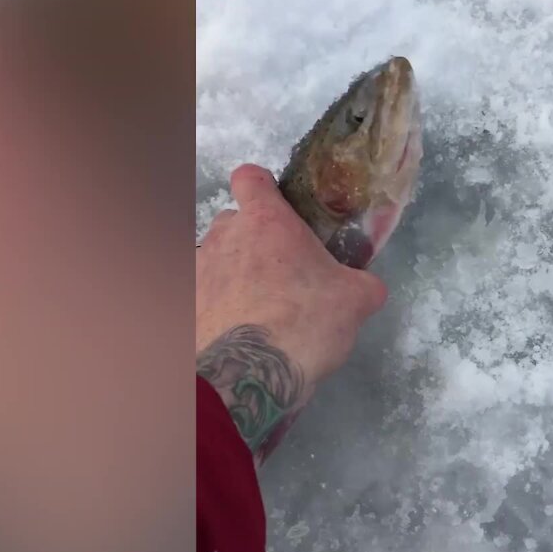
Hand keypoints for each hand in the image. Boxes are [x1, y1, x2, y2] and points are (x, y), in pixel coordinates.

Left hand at [196, 164, 387, 461]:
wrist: (252, 374)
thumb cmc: (307, 320)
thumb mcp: (356, 300)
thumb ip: (362, 284)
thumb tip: (369, 288)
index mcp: (266, 221)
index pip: (250, 177)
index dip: (263, 188)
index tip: (279, 210)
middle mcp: (223, 236)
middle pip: (233, 221)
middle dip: (251, 240)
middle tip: (278, 273)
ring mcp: (197, 270)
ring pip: (214, 259)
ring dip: (231, 275)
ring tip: (254, 311)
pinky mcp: (183, 305)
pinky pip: (201, 295)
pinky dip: (215, 307)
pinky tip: (233, 334)